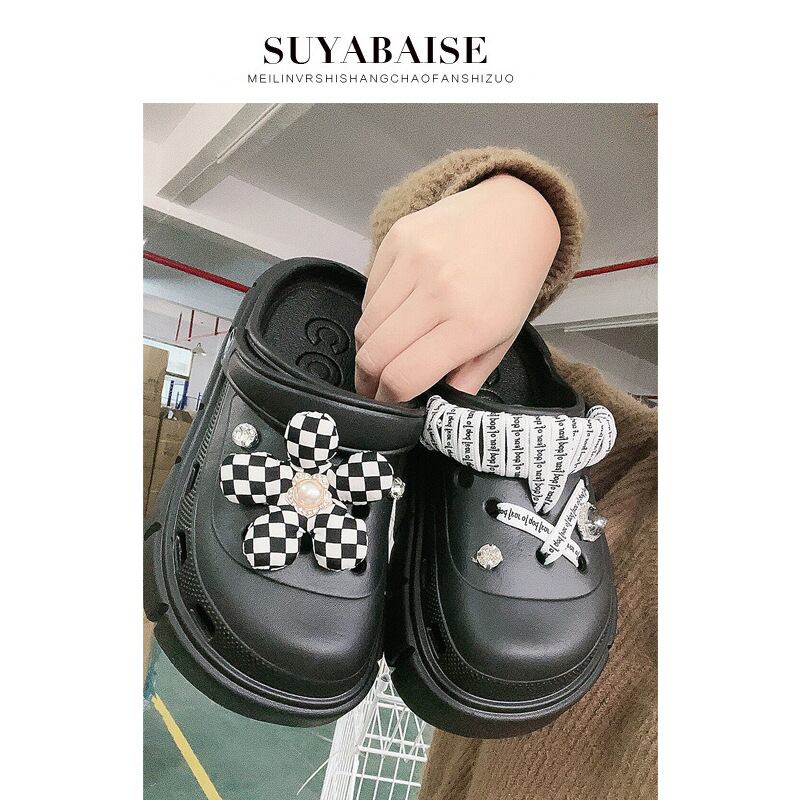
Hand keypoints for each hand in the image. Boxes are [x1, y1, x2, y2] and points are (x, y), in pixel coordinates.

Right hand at [355, 174, 560, 401]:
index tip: (387, 403)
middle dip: (368, 380)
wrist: (516, 213)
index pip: (404, 377)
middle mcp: (439, 291)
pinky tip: (394, 314)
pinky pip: (369, 291)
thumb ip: (470, 376)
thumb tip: (436, 406)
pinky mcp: (398, 239)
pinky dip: (375, 311)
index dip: (388, 399)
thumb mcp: (504, 337)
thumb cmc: (512, 279)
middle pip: (374, 355)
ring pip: (366, 324)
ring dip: (369, 347)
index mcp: (471, 324)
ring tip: (384, 352)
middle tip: (374, 387)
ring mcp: (415, 261)